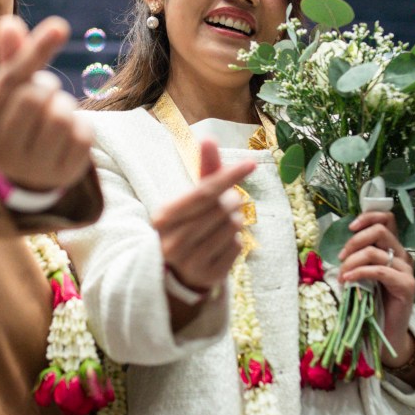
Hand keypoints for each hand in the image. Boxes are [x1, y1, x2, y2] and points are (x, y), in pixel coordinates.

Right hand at [0, 15, 92, 191]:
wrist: (23, 177)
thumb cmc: (13, 121)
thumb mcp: (5, 94)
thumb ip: (10, 59)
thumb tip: (10, 22)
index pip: (10, 80)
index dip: (35, 51)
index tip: (60, 26)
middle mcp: (1, 150)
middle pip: (37, 95)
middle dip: (47, 87)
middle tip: (42, 97)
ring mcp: (32, 166)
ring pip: (62, 115)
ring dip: (65, 106)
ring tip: (53, 117)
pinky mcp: (64, 174)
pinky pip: (83, 134)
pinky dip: (80, 126)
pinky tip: (66, 136)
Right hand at [153, 139, 256, 298]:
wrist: (175, 273)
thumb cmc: (186, 226)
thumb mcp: (189, 200)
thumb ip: (203, 171)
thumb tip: (209, 138)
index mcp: (164, 217)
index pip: (203, 192)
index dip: (228, 176)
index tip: (251, 164)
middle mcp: (173, 241)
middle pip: (222, 208)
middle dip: (231, 201)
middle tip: (226, 205)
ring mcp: (189, 262)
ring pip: (233, 226)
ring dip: (235, 220)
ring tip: (221, 224)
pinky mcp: (207, 275)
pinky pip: (237, 246)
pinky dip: (235, 240)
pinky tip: (221, 243)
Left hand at [338, 211, 414, 364]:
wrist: (383, 332)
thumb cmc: (369, 302)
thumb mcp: (360, 274)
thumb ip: (357, 257)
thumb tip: (340, 248)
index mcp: (391, 249)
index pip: (387, 219)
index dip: (369, 216)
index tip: (350, 227)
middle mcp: (401, 256)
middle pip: (380, 230)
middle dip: (354, 241)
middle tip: (340, 258)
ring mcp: (406, 270)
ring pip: (376, 251)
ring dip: (352, 261)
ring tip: (342, 276)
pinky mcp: (407, 285)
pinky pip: (379, 271)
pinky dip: (359, 273)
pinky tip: (348, 281)